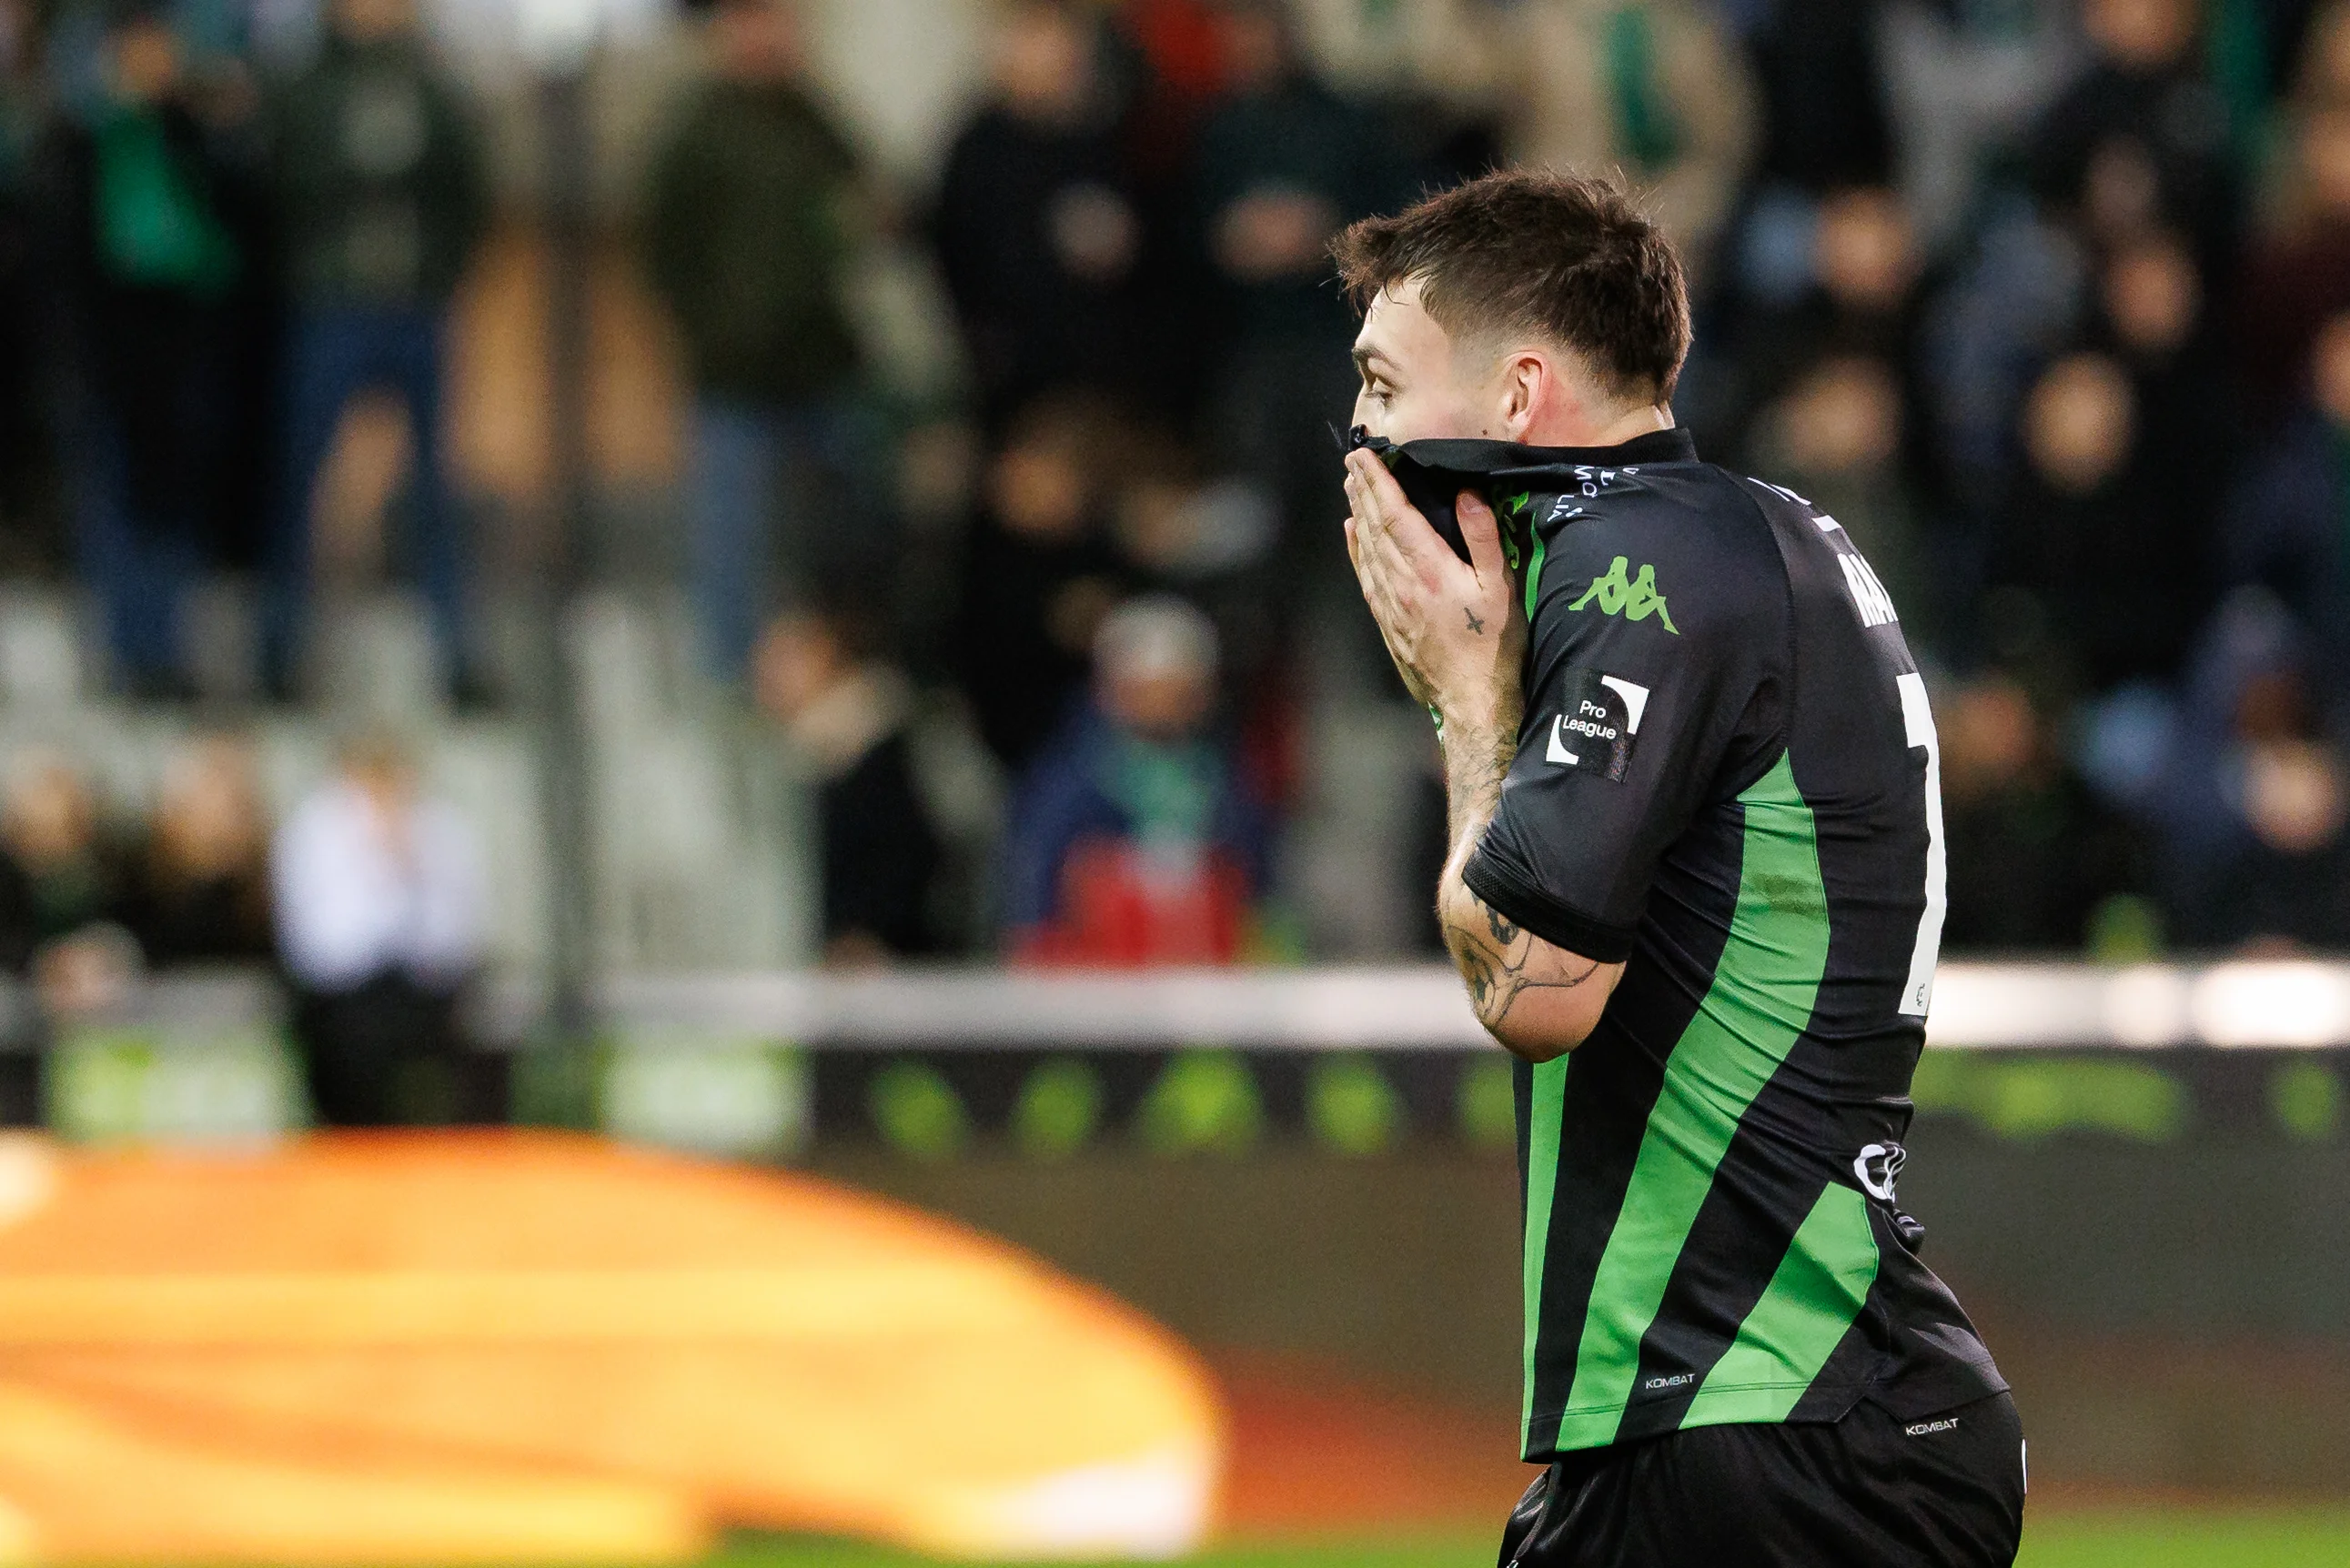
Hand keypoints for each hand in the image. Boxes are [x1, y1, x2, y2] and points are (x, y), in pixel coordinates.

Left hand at [1342, 449, 1524, 738]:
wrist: (1472, 703)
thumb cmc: (1495, 648)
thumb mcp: (1502, 590)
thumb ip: (1485, 539)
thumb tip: (1468, 495)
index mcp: (1430, 571)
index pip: (1395, 515)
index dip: (1378, 482)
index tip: (1364, 455)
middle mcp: (1402, 585)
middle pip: (1374, 527)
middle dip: (1362, 490)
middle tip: (1352, 461)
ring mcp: (1391, 606)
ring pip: (1366, 550)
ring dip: (1357, 514)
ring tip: (1351, 487)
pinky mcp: (1388, 623)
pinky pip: (1365, 577)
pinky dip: (1356, 550)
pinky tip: (1352, 533)